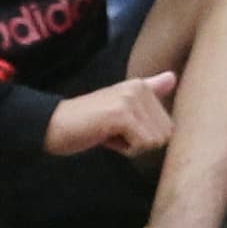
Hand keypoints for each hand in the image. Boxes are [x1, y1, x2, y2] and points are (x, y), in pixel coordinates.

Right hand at [46, 69, 176, 156]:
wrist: (53, 126)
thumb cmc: (88, 122)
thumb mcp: (121, 107)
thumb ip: (148, 92)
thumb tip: (173, 77)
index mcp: (142, 86)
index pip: (168, 126)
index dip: (144, 137)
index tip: (122, 129)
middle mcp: (139, 88)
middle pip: (165, 135)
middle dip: (140, 142)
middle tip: (114, 132)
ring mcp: (131, 100)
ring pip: (155, 141)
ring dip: (132, 146)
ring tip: (110, 133)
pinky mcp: (122, 114)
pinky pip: (142, 144)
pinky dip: (125, 150)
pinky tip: (106, 138)